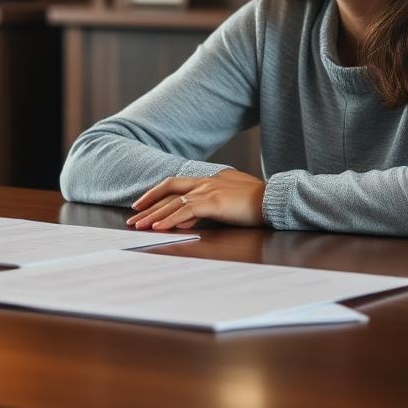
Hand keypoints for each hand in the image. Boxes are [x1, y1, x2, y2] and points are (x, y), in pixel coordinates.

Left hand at [127, 169, 267, 230]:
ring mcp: (207, 191)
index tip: (142, 204)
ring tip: (138, 225)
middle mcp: (203, 182)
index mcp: (207, 180)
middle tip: (132, 217)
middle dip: (148, 205)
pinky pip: (184, 211)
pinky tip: (157, 227)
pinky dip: (169, 219)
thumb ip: (205, 207)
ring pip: (172, 202)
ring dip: (153, 215)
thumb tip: (185, 219)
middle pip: (167, 191)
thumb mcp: (227, 202)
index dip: (156, 193)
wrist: (275, 199)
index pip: (174, 185)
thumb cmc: (256, 202)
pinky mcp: (212, 202)